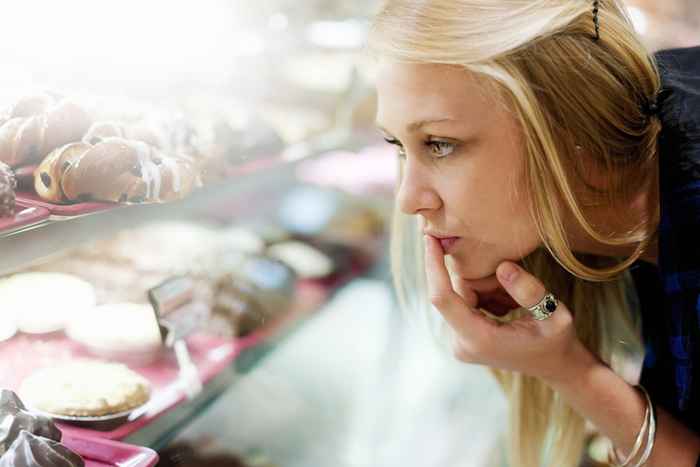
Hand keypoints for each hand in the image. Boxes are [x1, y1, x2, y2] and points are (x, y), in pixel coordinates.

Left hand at [424, 235, 588, 382]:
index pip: (442, 298)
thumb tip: (502, 267)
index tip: (430, 238)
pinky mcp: (461, 336)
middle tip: (514, 289)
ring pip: (462, 292)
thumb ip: (529, 291)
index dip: (434, 266)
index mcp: (478, 339)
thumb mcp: (555, 315)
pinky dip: (485, 295)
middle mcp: (461, 344)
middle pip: (456, 290)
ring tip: (514, 304)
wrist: (556, 366)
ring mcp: (459, 342)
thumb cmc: (558, 341)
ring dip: (488, 287)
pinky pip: (465, 299)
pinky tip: (506, 308)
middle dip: (484, 279)